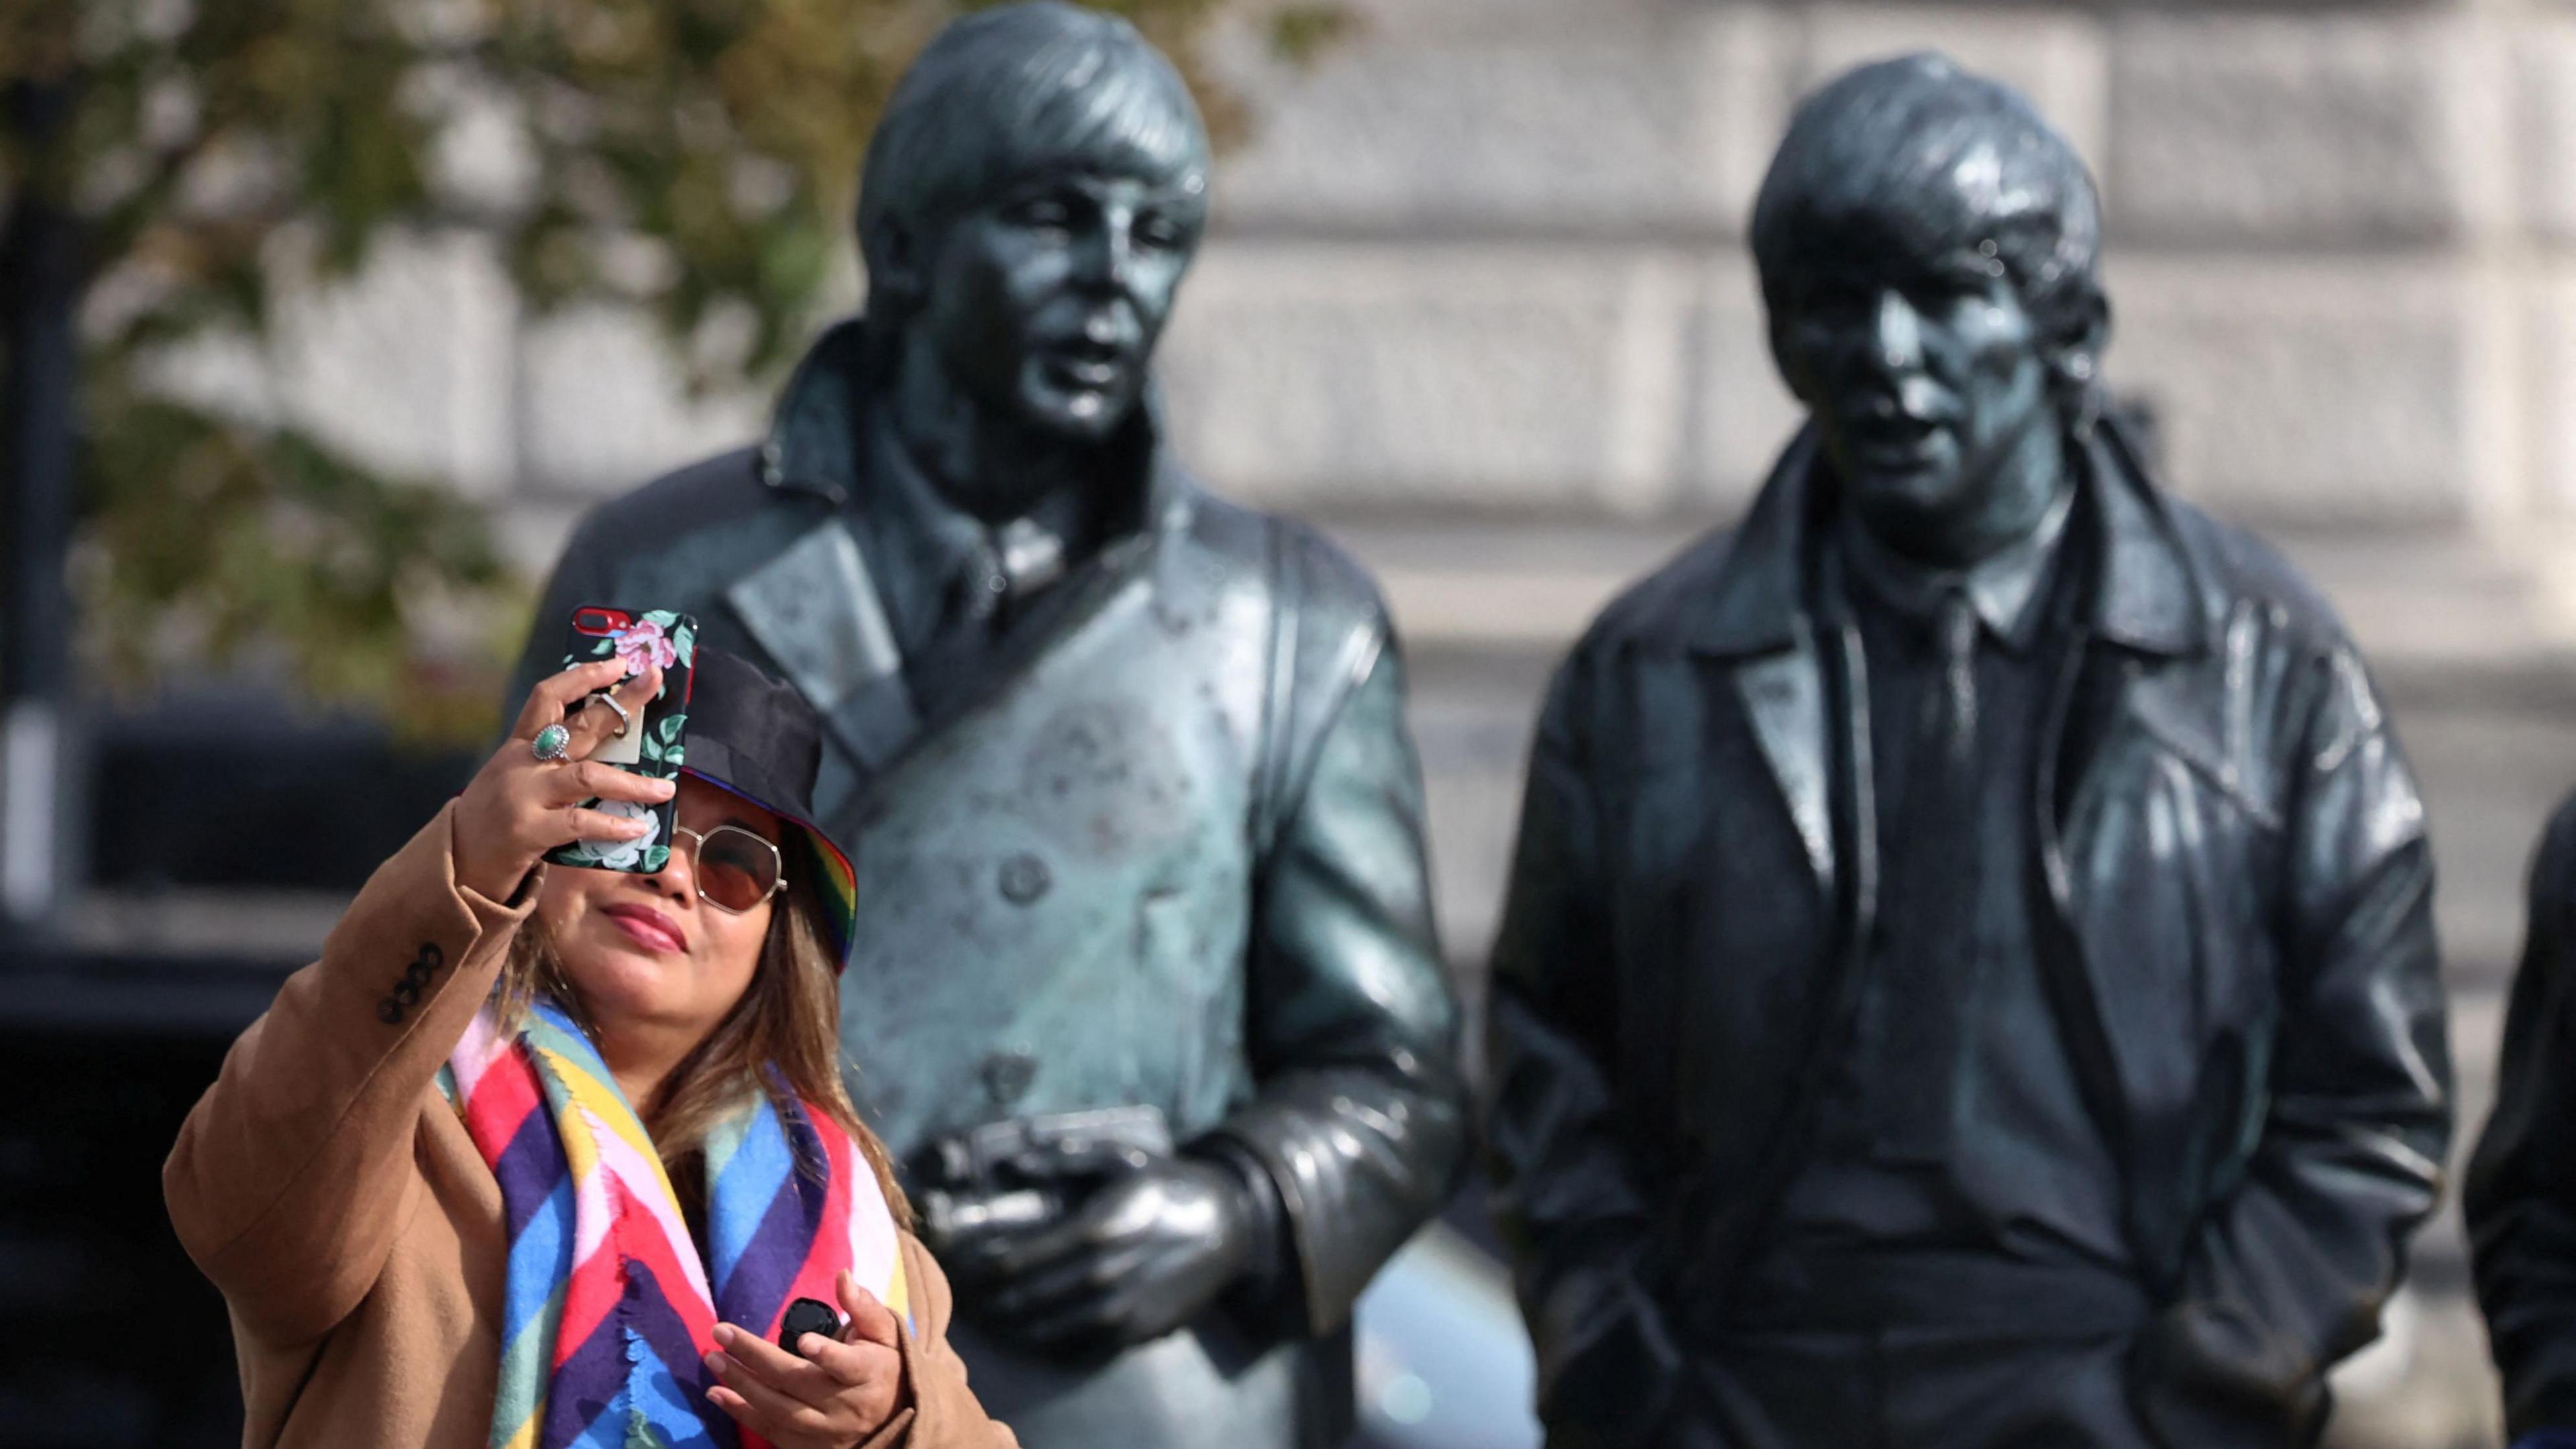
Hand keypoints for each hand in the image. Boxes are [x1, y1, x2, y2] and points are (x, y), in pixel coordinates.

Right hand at [452, 659, 668, 901]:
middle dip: (621, 702)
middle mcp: (522, 763)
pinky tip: (638, 827)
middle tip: (655, 682)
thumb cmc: (497, 817)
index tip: (618, 663)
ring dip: (632, 782)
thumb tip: (613, 747)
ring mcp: (525, 795)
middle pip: (579, 725)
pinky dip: (613, 826)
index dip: (583, 676)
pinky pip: (581, 823)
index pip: (548, 696)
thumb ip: (552, 761)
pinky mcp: (529, 831)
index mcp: (518, 745)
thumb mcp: (516, 777)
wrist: (458, 863)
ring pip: (587, 775)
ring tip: (665, 788)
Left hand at [705, 1270, 907, 1447]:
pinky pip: (770, 1431)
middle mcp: (846, 1407)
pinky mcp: (808, 1446)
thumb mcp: (884, 1334)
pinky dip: (741, 1413)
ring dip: (741, 1385)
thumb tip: (843, 1276)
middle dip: (756, 1357)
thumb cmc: (884, 1366)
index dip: (826, 1355)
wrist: (891, 1419)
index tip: (804, 1340)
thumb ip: (863, 1307)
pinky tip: (718, 1394)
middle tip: (721, 1332)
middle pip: (797, 1382)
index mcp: (869, 1373)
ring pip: (778, 1409)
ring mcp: (825, 1431)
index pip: (848, 1366)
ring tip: (713, 1360)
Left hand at [954, 1156, 1254, 1351]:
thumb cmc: (1164, 1184)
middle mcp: (1106, 1274)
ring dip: (1010, 1326)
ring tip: (988, 1316)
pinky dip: (1047, 1343)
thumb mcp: (1120, 1157)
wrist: (1227, 1226)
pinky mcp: (1136, 1331)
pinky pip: (1079, 1346)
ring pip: (1048, 1329)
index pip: (1020, 1259)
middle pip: (1027, 1298)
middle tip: (964, 1296)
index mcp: (1098, 1228)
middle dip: (988, 1300)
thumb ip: (1064, 1157)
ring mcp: (1122, 1308)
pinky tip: (1029, 1331)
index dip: (982, 1267)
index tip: (962, 1265)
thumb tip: (1014, 1163)